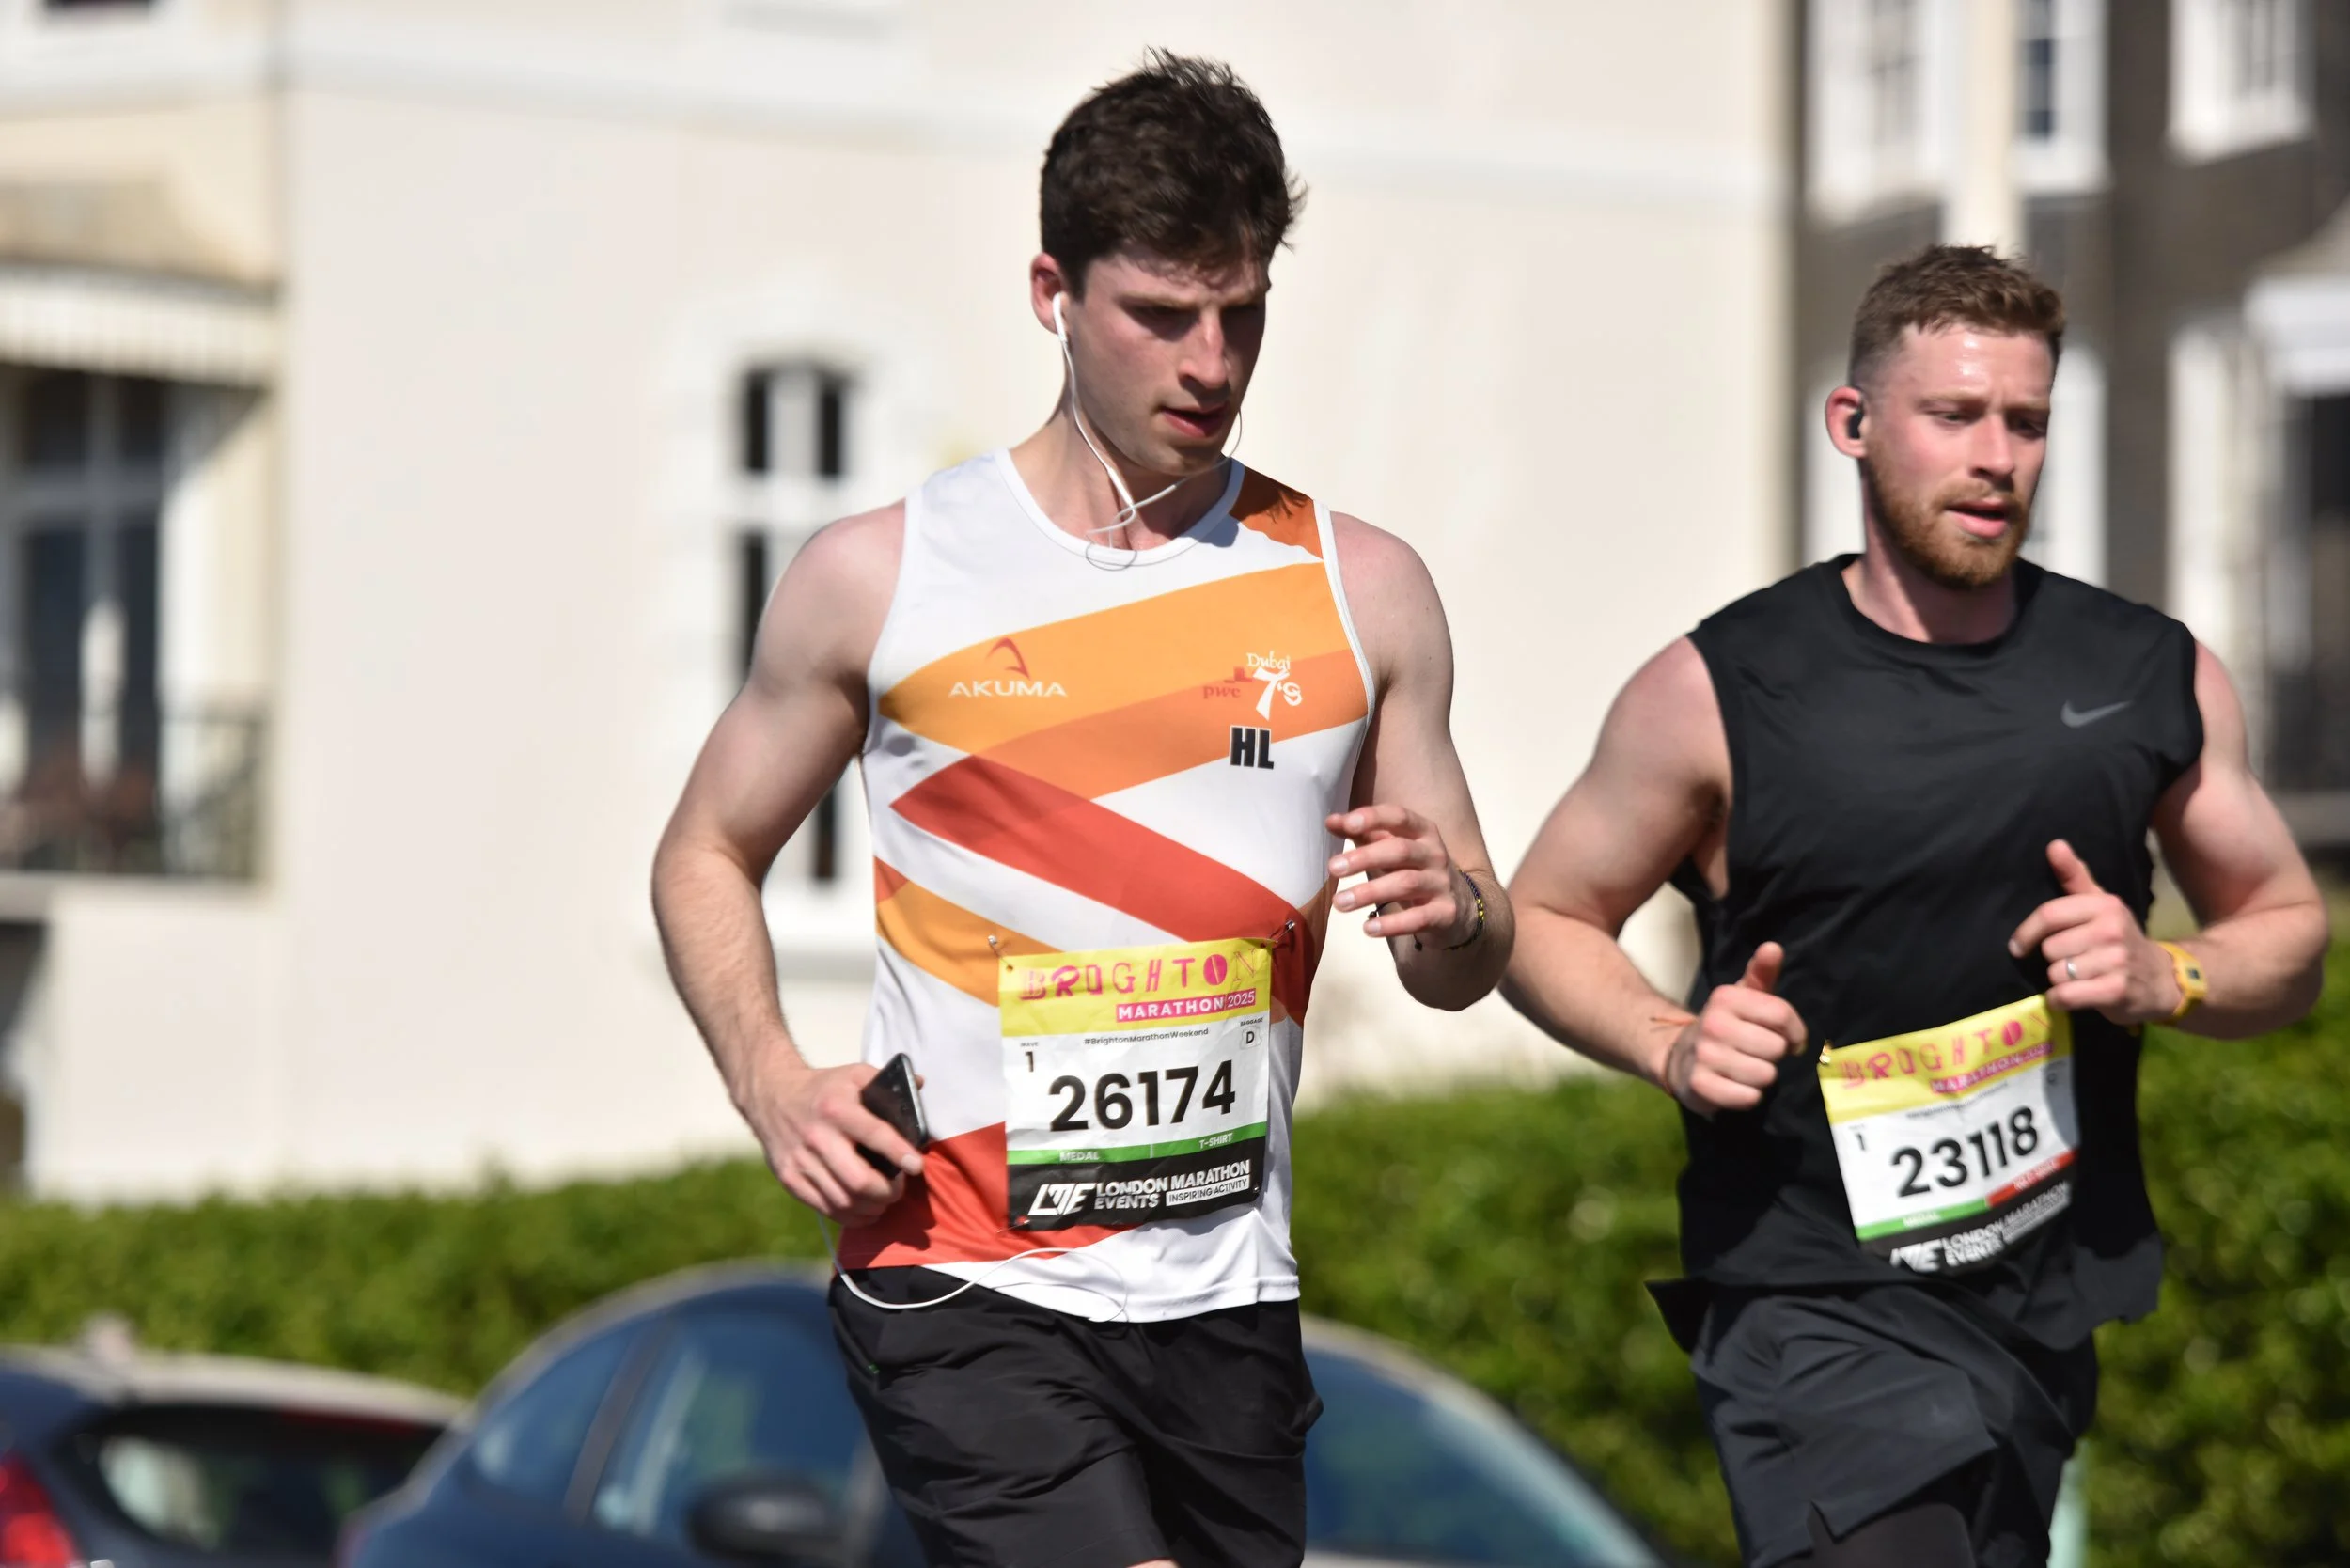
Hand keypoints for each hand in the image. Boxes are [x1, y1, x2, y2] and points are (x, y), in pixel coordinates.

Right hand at [736, 1058, 922, 1225]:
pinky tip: (864, 1210)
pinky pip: (824, 1208)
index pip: (874, 1134)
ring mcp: (800, 1160)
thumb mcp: (853, 1074)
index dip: (899, 1153)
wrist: (771, 1095)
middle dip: (886, 1192)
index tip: (916, 1166)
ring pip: (843, 1200)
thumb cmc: (824, 1088)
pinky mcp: (789, 1178)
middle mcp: (817, 1136)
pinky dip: (849, 1216)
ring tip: (883, 1201)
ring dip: (871, 1208)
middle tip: (897, 1189)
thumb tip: (922, 1084)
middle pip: (858, 1180)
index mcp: (837, 1107)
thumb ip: (886, 1081)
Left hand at [1327, 804, 1476, 945]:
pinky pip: (1418, 918)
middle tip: (1333, 868)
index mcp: (1422, 832)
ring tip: (1339, 903)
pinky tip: (1368, 928)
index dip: (1373, 818)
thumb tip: (1331, 821)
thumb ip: (1363, 834)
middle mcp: (1435, 853)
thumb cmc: (1414, 870)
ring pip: (1405, 883)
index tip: (1346, 825)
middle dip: (1364, 858)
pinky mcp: (1445, 913)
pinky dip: (1392, 924)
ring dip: (1369, 892)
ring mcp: (1442, 884)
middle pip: (1400, 850)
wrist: (1458, 907)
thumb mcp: (1392, 849)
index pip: (1399, 816)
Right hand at [1657, 942, 1806, 1115]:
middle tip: (1757, 1054)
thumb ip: (1762, 973)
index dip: (1795, 1032)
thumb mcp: (1743, 997)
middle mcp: (1712, 1023)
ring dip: (1761, 1077)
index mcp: (1725, 998)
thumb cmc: (1726, 1026)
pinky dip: (1747, 1096)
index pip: (1781, 1015)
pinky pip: (1748, 1097)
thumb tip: (1773, 947)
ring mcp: (1704, 1055)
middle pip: (1776, 1048)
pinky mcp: (1700, 1085)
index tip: (1789, 1038)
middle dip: (1773, 1056)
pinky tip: (1735, 1086)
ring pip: (1765, 1075)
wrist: (1680, 1057)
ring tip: (1745, 1069)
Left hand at [2008, 840, 2180, 1023]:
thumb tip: (2054, 844)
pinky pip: (2065, 995)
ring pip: (2056, 973)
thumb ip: (2074, 876)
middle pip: (2050, 948)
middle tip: (2072, 961)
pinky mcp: (2115, 991)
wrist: (2161, 978)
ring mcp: (2116, 961)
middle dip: (2053, 959)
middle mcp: (2112, 930)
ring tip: (2078, 978)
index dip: (2027, 933)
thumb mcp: (2100, 904)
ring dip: (2059, 981)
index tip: (2018, 946)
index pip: (2049, 915)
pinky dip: (2060, 1000)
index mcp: (2105, 906)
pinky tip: (2071, 996)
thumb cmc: (2118, 939)